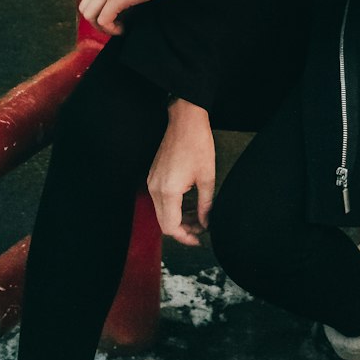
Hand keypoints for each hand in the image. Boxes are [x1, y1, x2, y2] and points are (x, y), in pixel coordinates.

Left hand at [79, 0, 178, 36]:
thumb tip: (120, 4)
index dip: (97, 12)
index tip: (114, 18)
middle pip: (85, 6)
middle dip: (96, 22)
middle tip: (114, 27)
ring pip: (90, 15)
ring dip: (103, 27)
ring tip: (119, 28)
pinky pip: (104, 20)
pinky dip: (112, 29)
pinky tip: (124, 29)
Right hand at [147, 100, 214, 246]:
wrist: (185, 120)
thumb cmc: (197, 144)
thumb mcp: (207, 178)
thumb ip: (205, 205)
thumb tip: (206, 223)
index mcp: (168, 191)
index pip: (171, 227)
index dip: (185, 237)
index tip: (199, 239)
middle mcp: (155, 188)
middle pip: (164, 222)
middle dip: (183, 229)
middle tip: (201, 229)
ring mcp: (153, 181)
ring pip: (163, 211)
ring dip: (179, 218)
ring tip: (198, 216)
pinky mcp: (154, 176)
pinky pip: (162, 199)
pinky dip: (174, 206)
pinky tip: (190, 203)